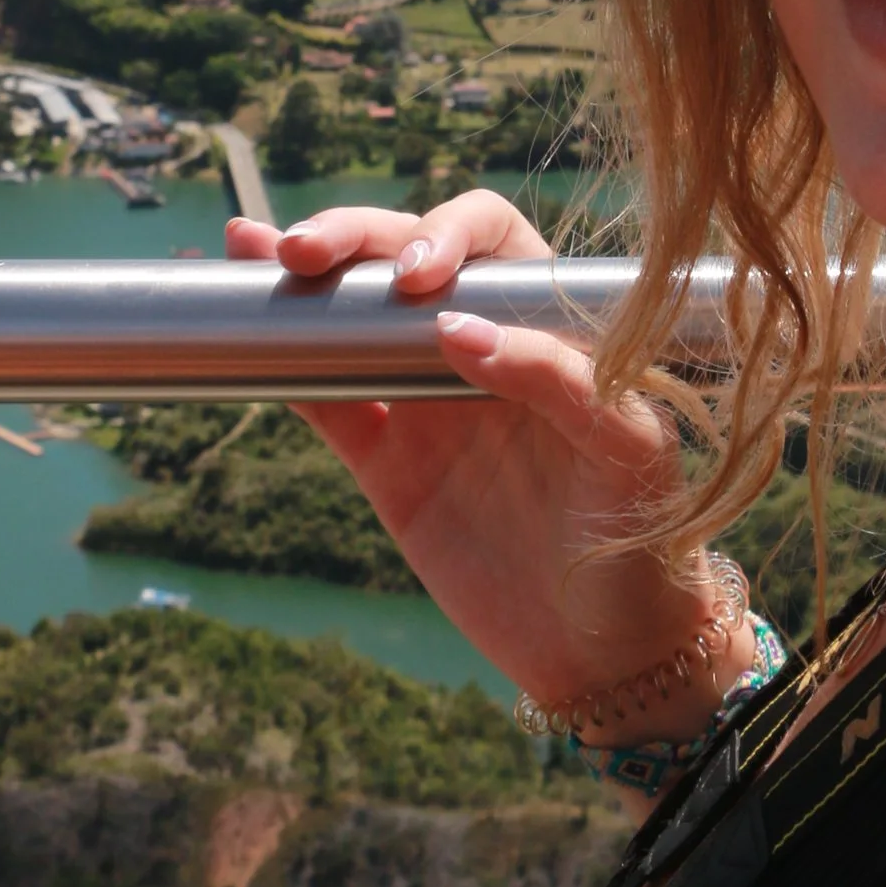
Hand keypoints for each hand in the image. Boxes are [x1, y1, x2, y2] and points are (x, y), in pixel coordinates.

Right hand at [222, 188, 750, 725]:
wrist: (605, 653)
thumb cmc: (641, 539)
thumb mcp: (625, 452)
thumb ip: (558, 380)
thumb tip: (456, 329)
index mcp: (548, 326)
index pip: (492, 242)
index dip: (448, 233)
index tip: (417, 279)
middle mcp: (483, 349)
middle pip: (404, 259)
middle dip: (355, 239)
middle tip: (304, 253)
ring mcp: (427, 405)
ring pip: (354, 320)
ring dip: (304, 281)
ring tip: (249, 248)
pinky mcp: (388, 465)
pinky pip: (327, 403)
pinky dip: (285, 368)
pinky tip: (245, 330)